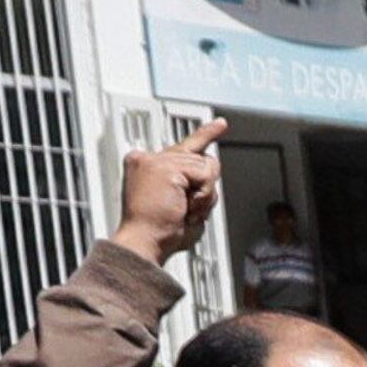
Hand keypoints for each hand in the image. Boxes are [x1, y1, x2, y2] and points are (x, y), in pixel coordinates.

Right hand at [112, 119, 225, 264]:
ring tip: (182, 210)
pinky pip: (205, 176)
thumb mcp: (183, 204)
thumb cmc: (160, 232)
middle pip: (202, 161)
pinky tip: (184, 206)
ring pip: (206, 167)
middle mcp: (147, 158)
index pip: (184, 147)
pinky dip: (203, 196)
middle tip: (184, 210)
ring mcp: (154, 160)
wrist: (144, 241)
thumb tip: (211, 164)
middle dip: (204, 190)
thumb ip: (195, 184)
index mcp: (148, 166)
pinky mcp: (165, 166)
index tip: (221, 125)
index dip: (206, 135)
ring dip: (203, 196)